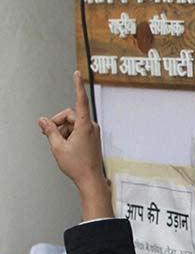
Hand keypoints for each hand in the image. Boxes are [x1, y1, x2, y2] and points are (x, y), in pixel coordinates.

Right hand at [38, 71, 111, 218]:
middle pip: (70, 115)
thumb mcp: (57, 147)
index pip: (80, 101)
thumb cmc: (77, 165)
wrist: (90, 179)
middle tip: (48, 134)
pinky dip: (69, 134)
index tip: (77, 73)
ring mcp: (93, 132)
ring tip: (59, 146)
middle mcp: (91, 126)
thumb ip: (49, 131)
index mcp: (85, 126)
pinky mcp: (92, 137)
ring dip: (63, 131)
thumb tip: (43, 120)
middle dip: (57, 123)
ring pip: (73, 123)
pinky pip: (78, 129)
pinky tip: (66, 147)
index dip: (77, 86)